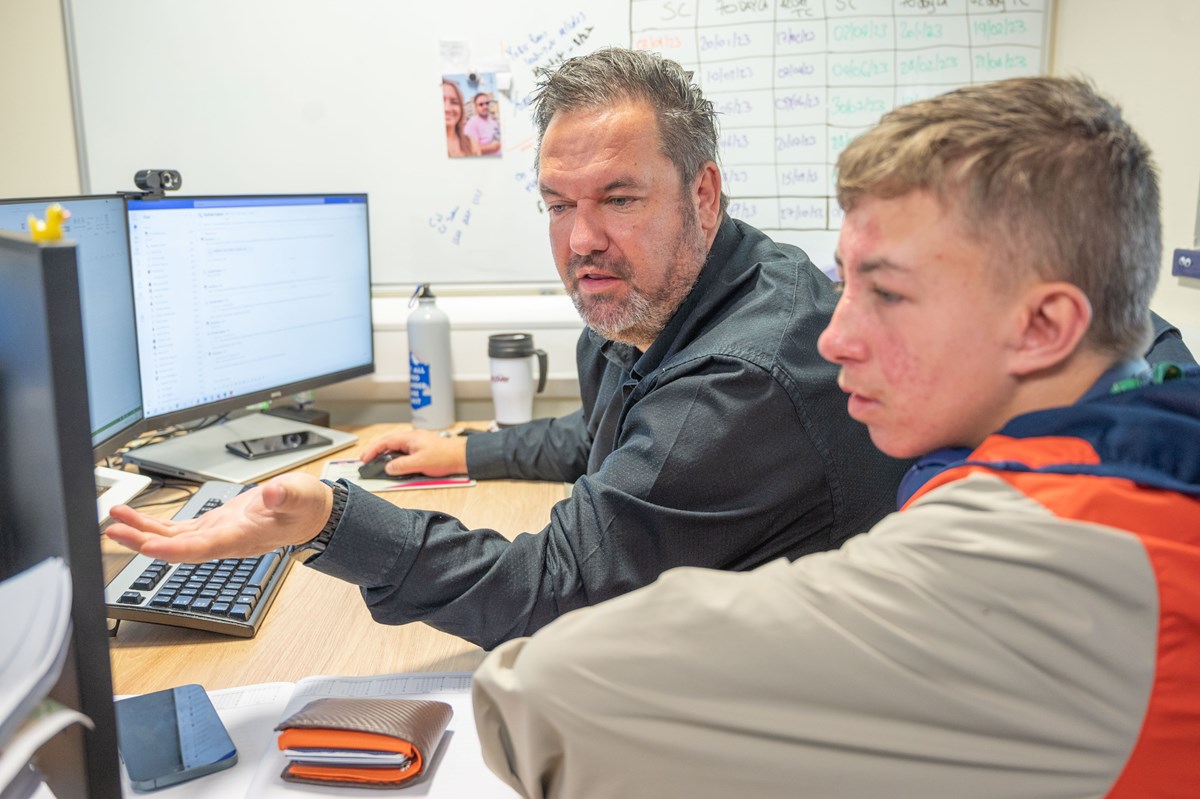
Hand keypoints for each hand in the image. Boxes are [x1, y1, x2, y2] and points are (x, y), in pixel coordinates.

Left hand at [105, 473, 332, 562]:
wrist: (310, 515)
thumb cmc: (306, 507)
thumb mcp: (301, 495)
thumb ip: (286, 495)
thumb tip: (270, 493)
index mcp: (243, 537)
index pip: (202, 549)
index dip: (173, 551)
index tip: (147, 547)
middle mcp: (224, 541)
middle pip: (177, 548)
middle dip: (143, 541)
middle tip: (114, 531)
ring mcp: (216, 535)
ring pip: (172, 541)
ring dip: (142, 533)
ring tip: (115, 520)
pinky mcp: (213, 526)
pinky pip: (178, 531)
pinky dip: (155, 525)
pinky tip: (135, 518)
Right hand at [358, 429, 467, 476]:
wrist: (462, 457)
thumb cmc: (444, 456)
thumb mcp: (420, 463)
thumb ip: (402, 465)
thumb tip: (388, 468)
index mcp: (410, 438)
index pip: (385, 442)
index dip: (372, 450)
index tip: (364, 458)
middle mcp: (412, 438)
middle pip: (389, 443)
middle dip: (376, 451)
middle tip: (367, 461)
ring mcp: (417, 443)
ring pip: (396, 447)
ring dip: (386, 454)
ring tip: (378, 463)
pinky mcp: (422, 449)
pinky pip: (404, 451)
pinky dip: (396, 457)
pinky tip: (396, 464)